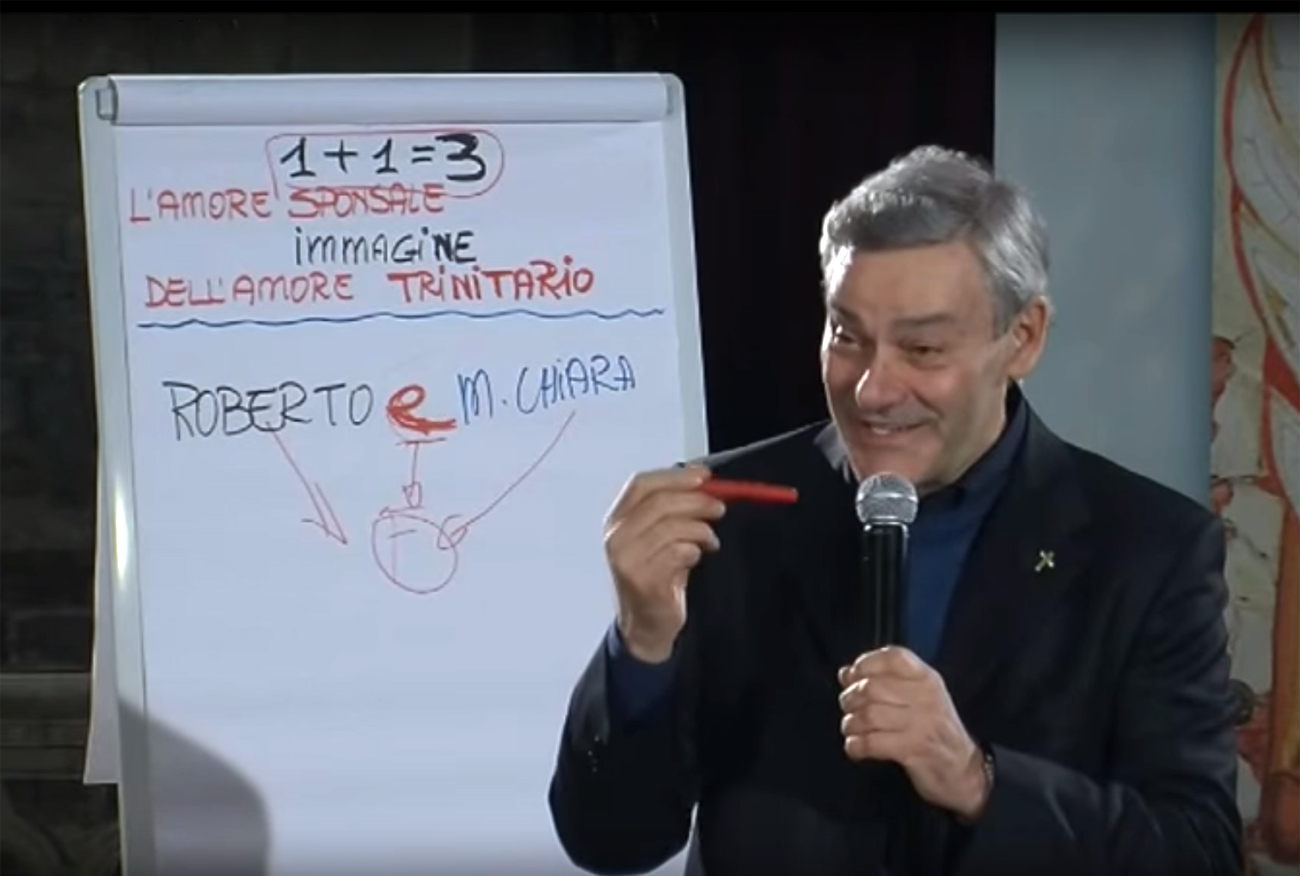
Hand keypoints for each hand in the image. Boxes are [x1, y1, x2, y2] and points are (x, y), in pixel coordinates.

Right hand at [604, 465, 724, 662]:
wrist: (646, 625)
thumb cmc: (656, 576)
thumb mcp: (659, 538)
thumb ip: (674, 511)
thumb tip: (704, 483)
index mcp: (617, 520)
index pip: (641, 484)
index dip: (675, 476)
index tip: (703, 476)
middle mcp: (616, 537)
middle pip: (661, 503)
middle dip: (697, 501)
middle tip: (719, 508)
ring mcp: (627, 560)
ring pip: (673, 527)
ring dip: (701, 530)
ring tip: (710, 541)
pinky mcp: (644, 580)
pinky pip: (679, 552)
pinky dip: (695, 551)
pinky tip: (697, 557)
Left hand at [838, 646, 990, 819]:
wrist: (965, 771)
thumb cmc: (935, 731)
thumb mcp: (920, 697)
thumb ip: (886, 681)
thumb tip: (845, 673)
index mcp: (927, 679)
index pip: (894, 657)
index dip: (866, 663)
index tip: (852, 677)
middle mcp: (926, 697)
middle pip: (872, 687)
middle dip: (850, 698)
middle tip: (849, 708)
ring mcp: (922, 724)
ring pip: (869, 715)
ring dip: (851, 723)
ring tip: (852, 729)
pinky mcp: (913, 750)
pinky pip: (871, 743)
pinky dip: (856, 745)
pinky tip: (856, 747)